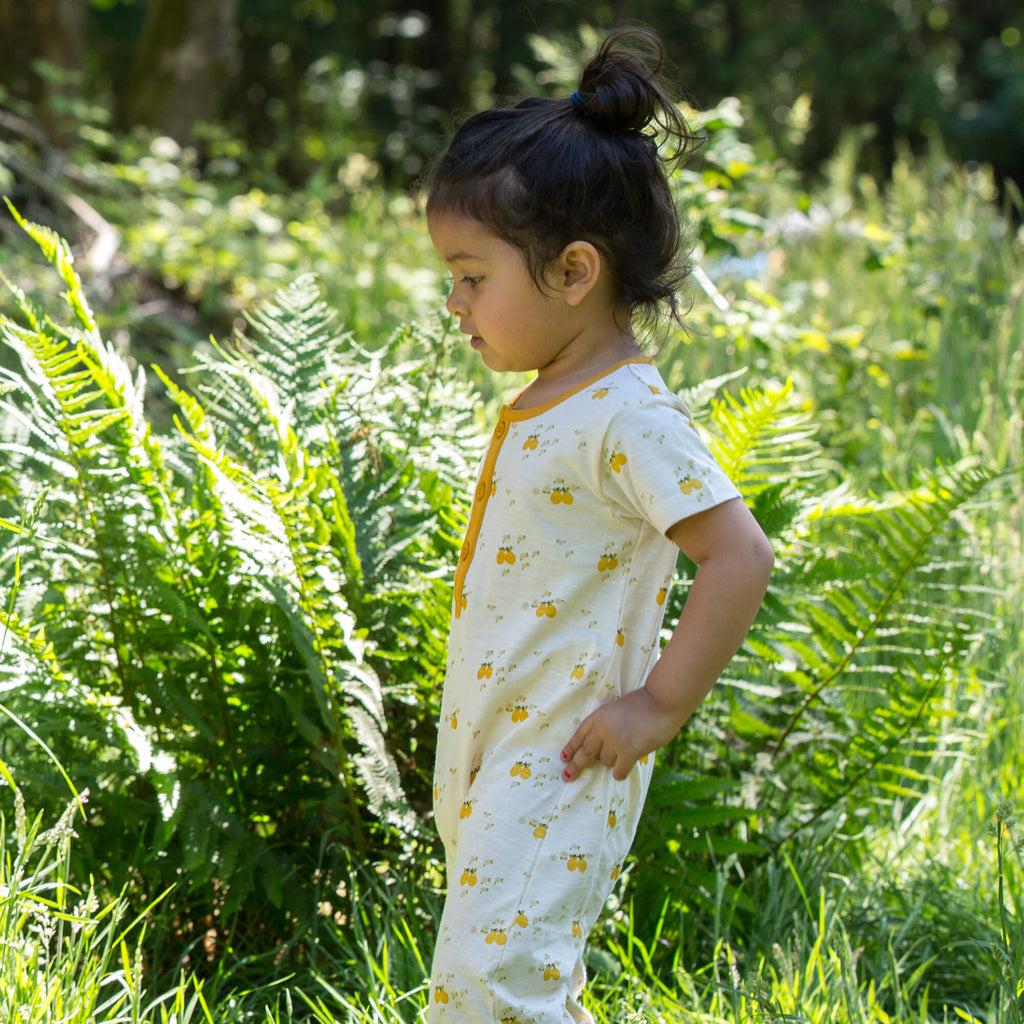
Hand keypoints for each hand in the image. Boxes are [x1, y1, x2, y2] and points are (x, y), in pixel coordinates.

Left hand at [560, 686, 684, 781]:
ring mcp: (614, 740)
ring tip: (630, 746)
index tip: (564, 758)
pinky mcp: (628, 751)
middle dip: (576, 766)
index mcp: (599, 715)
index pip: (580, 734)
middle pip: (585, 752)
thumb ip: (609, 727)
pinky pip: (618, 771)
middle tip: (567, 776)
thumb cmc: (646, 704)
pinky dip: (622, 771)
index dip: (571, 747)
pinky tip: (628, 764)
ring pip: (606, 762)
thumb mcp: (619, 710)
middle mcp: (602, 728)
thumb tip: (605, 752)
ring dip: (615, 760)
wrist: (663, 700)